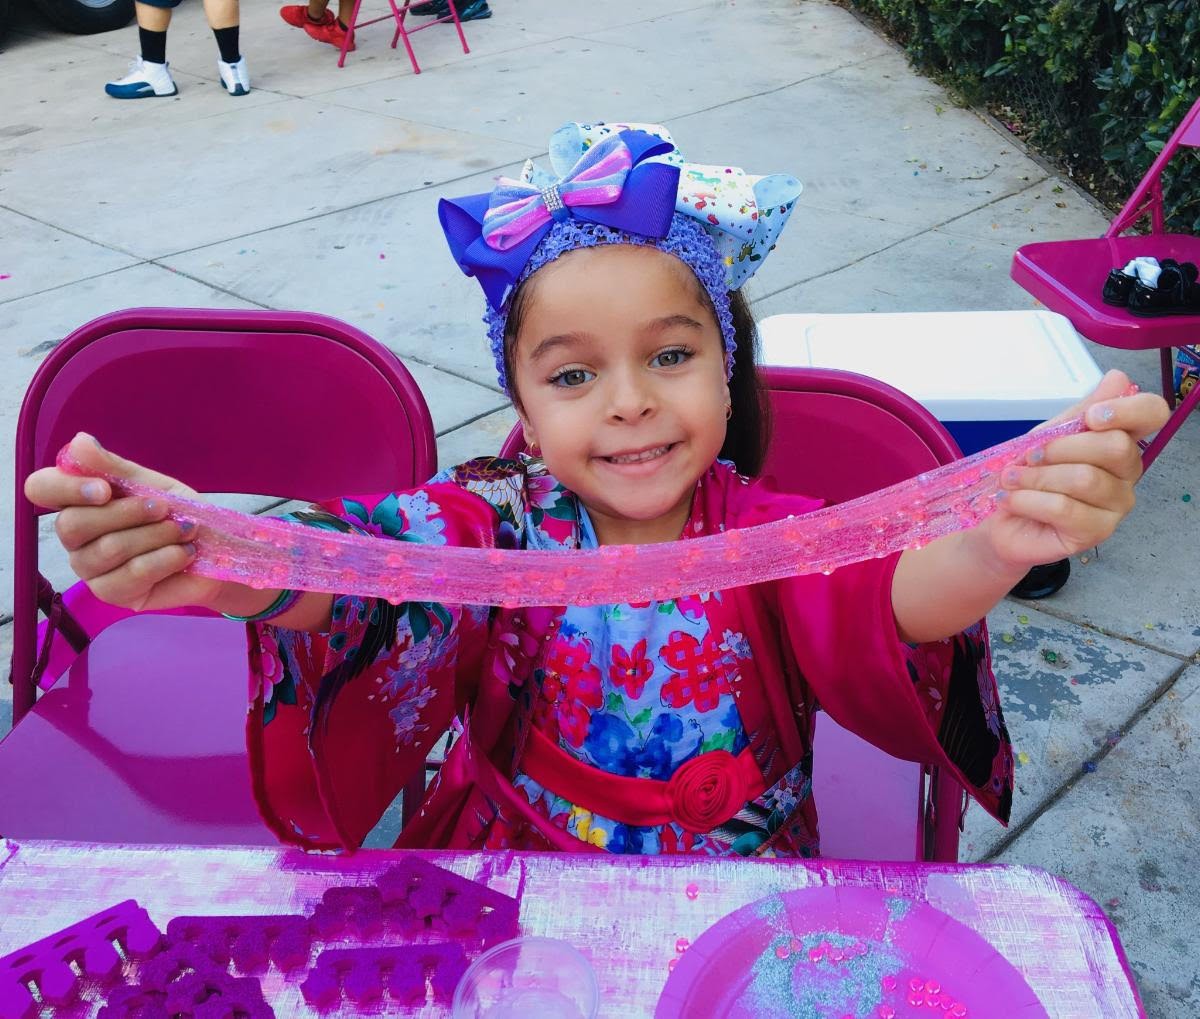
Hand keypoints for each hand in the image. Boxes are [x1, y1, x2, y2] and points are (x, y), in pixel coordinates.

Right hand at [23, 432, 226, 611]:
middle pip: (72, 524)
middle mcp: (75, 537)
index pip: (41, 488)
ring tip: (185, 530)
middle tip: (165, 508)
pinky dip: (165, 559)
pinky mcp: (111, 594)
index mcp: (78, 501)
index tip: (106, 489)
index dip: (66, 488)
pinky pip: (131, 575)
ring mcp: (89, 569)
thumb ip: (115, 467)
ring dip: (156, 535)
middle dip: (128, 513)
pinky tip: (184, 553)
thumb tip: (79, 442)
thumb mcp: (152, 484)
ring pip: (108, 549)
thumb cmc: (179, 513)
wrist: (215, 550)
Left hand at [973, 369, 1169, 573]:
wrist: (1000, 520)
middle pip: (1116, 447)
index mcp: (1120, 440)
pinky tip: (1013, 500)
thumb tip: (1118, 378)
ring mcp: (1117, 505)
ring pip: (1085, 479)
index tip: (1091, 417)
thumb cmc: (1028, 475)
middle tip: (1030, 456)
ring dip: (1036, 476)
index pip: (1152, 414)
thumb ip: (1081, 410)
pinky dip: (1029, 499)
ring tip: (1012, 480)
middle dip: (1061, 448)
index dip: (1128, 410)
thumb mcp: (1048, 435)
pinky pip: (1065, 508)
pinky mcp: (1097, 533)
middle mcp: (1128, 472)